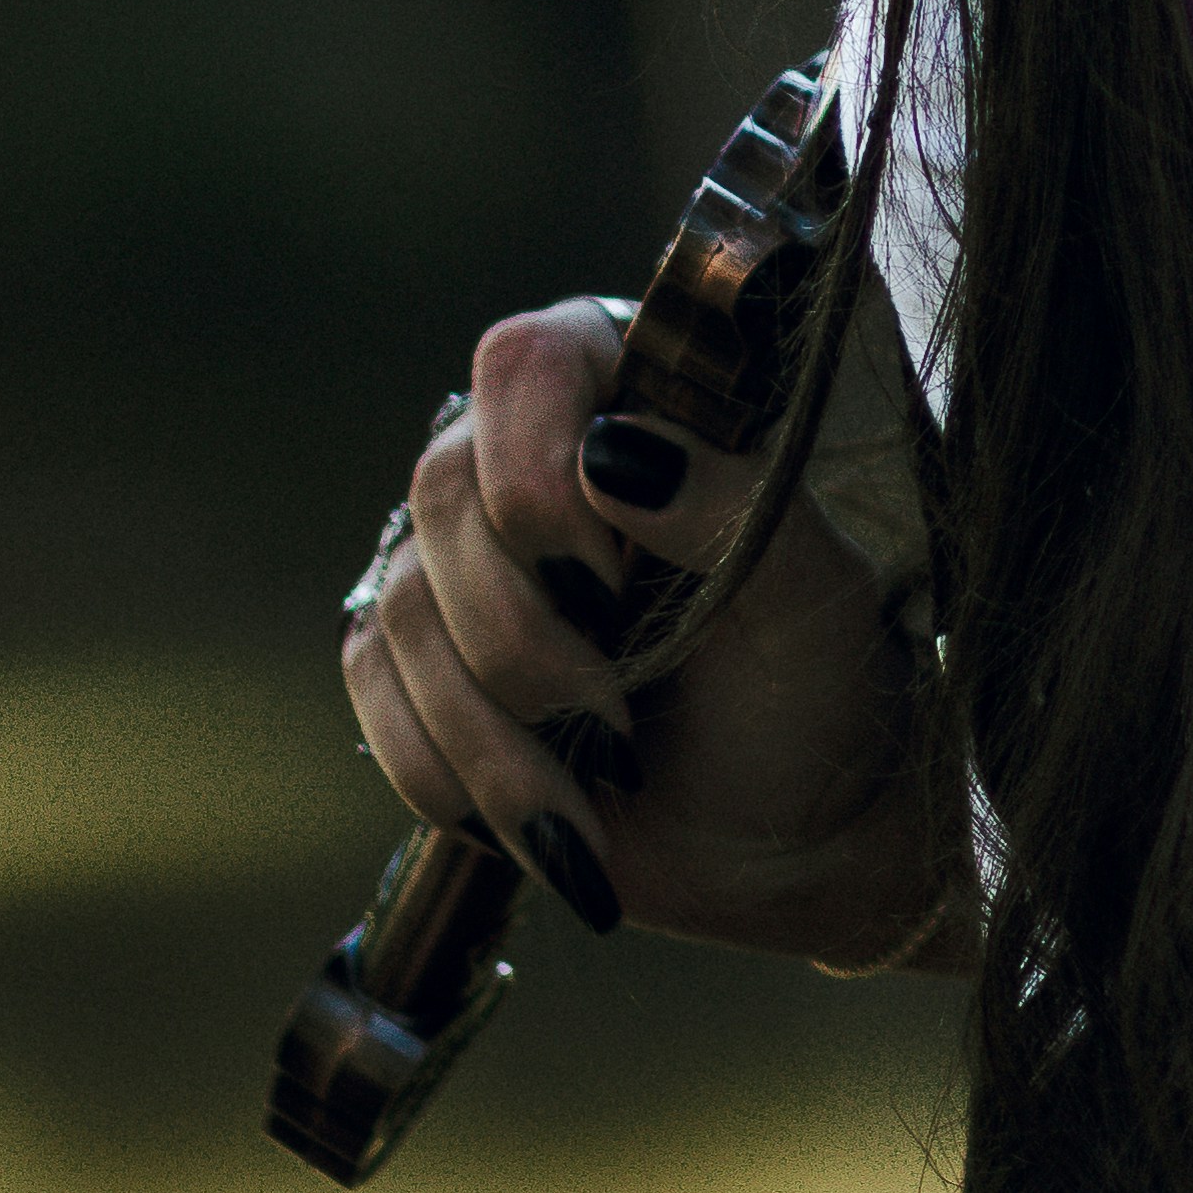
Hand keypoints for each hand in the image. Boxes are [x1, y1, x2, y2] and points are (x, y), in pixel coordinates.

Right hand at [338, 298, 968, 970]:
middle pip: (446, 493)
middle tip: (625, 723)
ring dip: (504, 734)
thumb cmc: (816, 684)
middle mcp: (534, 454)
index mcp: (639, 395)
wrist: (786, 832)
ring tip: (604, 785)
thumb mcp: (814, 596)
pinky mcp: (419, 657)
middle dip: (530, 640)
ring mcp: (465, 557)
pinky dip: (456, 774)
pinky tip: (546, 812)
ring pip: (407, 607)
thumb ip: (733, 506)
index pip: (528, 361)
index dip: (542, 478)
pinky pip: (376, 693)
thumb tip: (611, 452)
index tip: (615, 589)